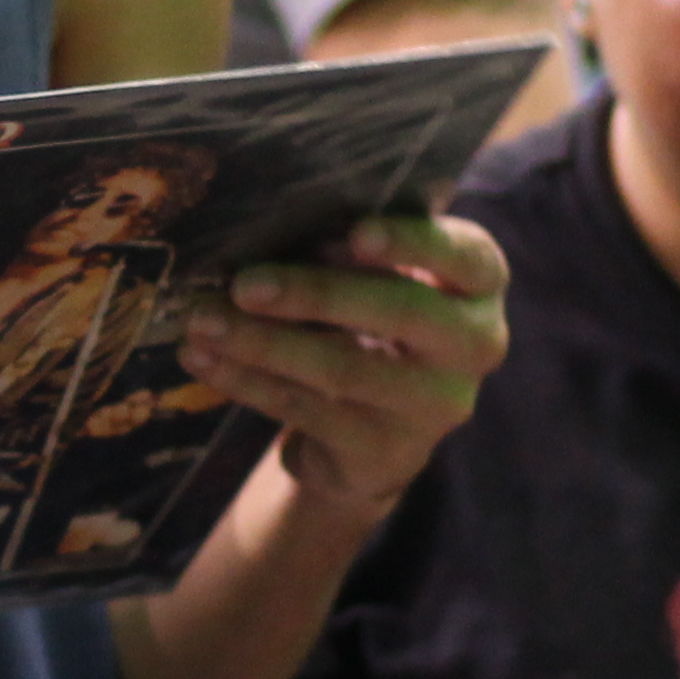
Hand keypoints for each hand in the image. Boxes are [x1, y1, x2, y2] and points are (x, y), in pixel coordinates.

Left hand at [174, 209, 510, 511]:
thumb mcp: (373, 277)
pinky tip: (203, 358)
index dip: (412, 242)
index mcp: (478, 283)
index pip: (465, 255)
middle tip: (244, 283)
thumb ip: (345, 249)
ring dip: (263, 342)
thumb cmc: (369, 320)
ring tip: (201, 321)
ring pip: (344, 368)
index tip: (355, 234)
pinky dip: (248, 380)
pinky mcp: (387, 452)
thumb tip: (264, 226)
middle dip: (316, 294)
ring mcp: (434, 405)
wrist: (374, 434)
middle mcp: (474, 344)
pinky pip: (309, 410)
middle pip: (401, 312)